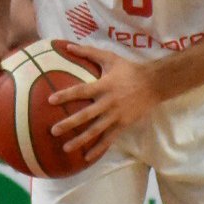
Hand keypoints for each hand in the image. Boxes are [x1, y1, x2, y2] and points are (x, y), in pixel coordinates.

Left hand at [47, 44, 161, 161]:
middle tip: (53, 130)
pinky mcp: (123, 124)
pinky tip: (87, 158)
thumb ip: (88, 52)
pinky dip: (98, 149)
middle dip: (69, 123)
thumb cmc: (128, 69)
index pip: (81, 91)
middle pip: (86, 115)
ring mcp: (116, 115)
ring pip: (96, 131)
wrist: (153, 83)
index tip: (50, 100)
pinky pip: (109, 139)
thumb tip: (67, 45)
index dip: (66, 95)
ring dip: (81, 140)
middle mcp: (108, 102)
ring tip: (66, 148)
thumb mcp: (109, 58)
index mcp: (103, 86)